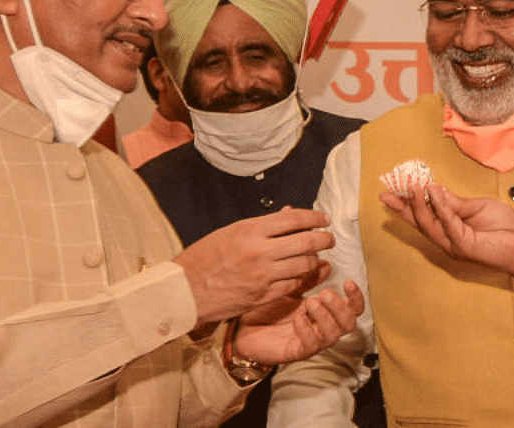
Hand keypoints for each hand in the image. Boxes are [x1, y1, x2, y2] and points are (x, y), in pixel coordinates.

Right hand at [175, 208, 334, 323]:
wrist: (184, 291)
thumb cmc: (203, 258)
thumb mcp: (230, 232)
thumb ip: (261, 226)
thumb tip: (288, 216)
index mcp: (250, 231)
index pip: (293, 219)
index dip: (315, 218)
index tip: (324, 219)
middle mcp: (259, 252)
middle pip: (306, 243)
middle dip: (324, 240)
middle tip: (329, 239)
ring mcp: (262, 276)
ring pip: (303, 266)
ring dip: (314, 260)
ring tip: (316, 257)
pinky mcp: (262, 296)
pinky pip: (292, 286)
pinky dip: (300, 279)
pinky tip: (301, 275)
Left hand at [234, 280, 364, 364]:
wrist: (242, 327)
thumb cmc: (268, 308)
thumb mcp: (289, 289)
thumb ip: (308, 279)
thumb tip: (326, 265)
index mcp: (325, 312)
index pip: (352, 308)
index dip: (356, 297)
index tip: (348, 282)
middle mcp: (322, 328)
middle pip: (348, 324)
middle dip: (340, 308)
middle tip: (325, 294)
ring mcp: (311, 341)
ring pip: (332, 336)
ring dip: (325, 318)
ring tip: (310, 303)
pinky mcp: (296, 352)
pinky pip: (311, 346)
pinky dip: (307, 331)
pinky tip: (298, 319)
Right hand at [381, 183, 513, 279]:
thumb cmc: (505, 228)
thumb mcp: (476, 208)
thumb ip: (455, 203)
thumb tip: (434, 190)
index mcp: (449, 230)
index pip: (422, 216)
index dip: (405, 204)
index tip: (390, 191)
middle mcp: (448, 240)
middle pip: (419, 223)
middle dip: (402, 207)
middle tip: (387, 192)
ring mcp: (455, 245)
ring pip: (430, 225)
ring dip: (419, 205)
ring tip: (412, 185)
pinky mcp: (467, 247)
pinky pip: (450, 226)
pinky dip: (441, 209)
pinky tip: (434, 194)